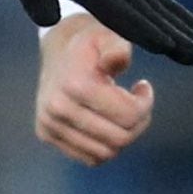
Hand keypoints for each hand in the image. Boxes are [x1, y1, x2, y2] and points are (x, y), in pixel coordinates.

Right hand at [35, 13, 157, 163]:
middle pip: (119, 138)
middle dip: (138, 123)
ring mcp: (50, 125)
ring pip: (105, 153)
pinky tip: (107, 123)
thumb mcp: (108, 36)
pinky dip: (105, 146)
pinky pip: (89, 158)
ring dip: (123, 136)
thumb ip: (118, 48)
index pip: (127, 115)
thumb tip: (118, 61)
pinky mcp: (46, 135)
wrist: (57, 50)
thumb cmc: (90, 45)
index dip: (145, 104)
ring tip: (123, 113)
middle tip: (139, 104)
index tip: (143, 88)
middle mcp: (58, 109)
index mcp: (74, 85)